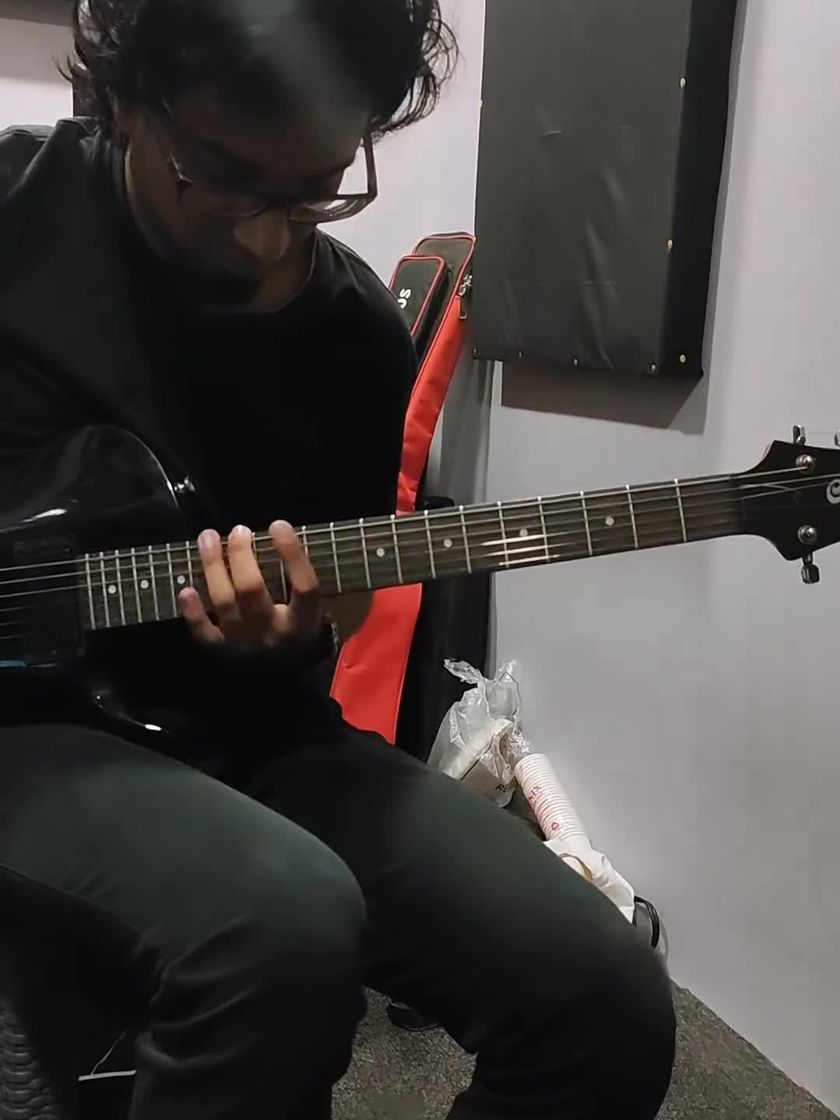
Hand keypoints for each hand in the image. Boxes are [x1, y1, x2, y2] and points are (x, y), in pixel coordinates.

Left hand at [179, 521, 322, 653]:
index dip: (292, 553)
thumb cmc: (296, 630)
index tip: (278, 525)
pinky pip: (204, 632)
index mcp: (303, 621)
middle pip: (251, 588)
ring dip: (213, 566)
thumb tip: (275, 532)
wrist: (283, 676)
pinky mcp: (223, 652)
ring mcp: (245, 643)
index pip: (303, 585)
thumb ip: (296, 578)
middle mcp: (273, 632)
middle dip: (240, 554)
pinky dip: (194, 612)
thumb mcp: (308, 609)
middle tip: (238, 530)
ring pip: (224, 601)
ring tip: (208, 538)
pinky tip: (186, 590)